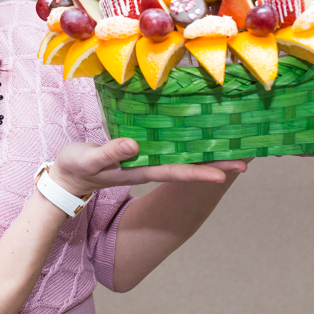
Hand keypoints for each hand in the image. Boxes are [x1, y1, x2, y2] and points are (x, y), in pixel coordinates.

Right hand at [49, 138, 237, 196]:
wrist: (67, 176)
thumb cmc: (76, 167)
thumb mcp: (89, 160)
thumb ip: (110, 153)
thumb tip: (134, 145)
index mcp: (139, 170)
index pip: (175, 172)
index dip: (200, 172)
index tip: (226, 174)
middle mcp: (148, 166)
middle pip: (187, 166)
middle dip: (216, 164)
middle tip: (246, 162)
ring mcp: (145, 160)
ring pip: (182, 157)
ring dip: (206, 154)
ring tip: (233, 147)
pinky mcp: (140, 150)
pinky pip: (170, 148)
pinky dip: (188, 143)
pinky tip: (200, 137)